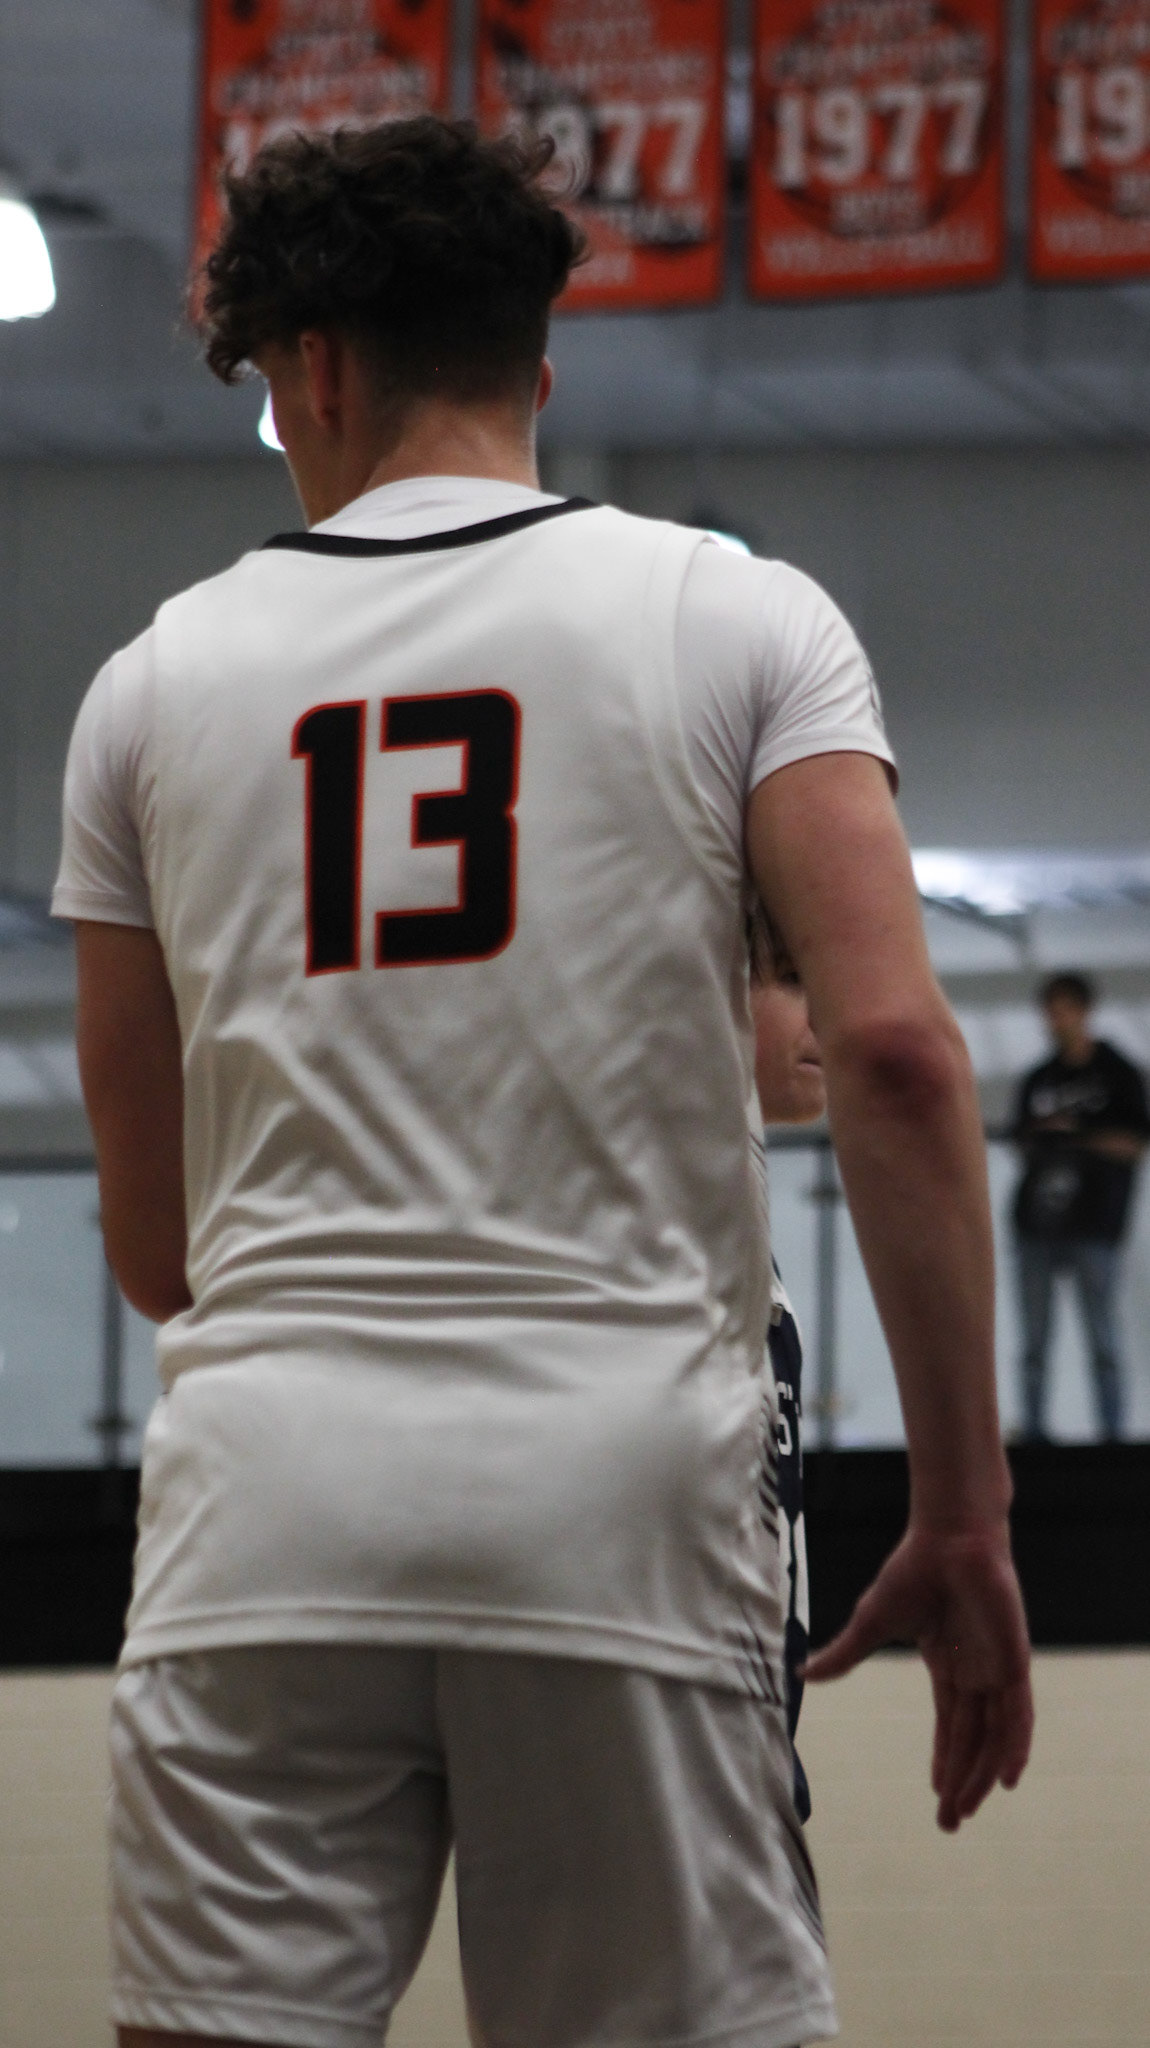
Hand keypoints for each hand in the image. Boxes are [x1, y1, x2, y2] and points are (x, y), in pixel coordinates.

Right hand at [801, 1520, 1033, 1831]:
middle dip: (962, 1783)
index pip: (951, 1725)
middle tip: (950, 1824)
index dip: (944, 1761)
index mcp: (947, 1663)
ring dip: (982, 1775)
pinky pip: (1018, 1715)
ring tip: (965, 1811)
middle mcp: (975, 1671)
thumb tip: (800, 1676)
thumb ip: (843, 1655)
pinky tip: (1007, 1779)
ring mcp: (996, 1667)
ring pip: (994, 1737)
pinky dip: (1015, 1747)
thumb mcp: (872, 1622)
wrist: (950, 1537)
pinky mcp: (1012, 1660)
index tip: (937, 1795)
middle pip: (972, 1740)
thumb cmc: (913, 1569)